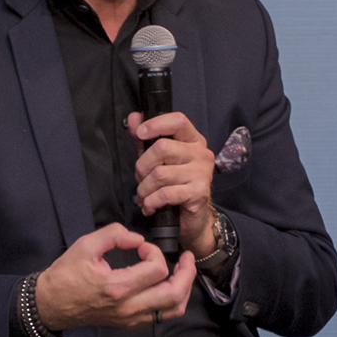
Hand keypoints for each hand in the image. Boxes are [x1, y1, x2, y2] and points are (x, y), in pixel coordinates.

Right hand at [32, 223, 196, 331]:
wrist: (51, 304)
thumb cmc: (65, 276)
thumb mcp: (86, 245)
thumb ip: (114, 234)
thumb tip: (137, 238)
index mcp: (117, 287)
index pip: (157, 269)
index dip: (155, 252)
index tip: (142, 246)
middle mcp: (128, 307)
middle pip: (175, 294)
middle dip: (187, 273)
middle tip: (186, 258)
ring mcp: (131, 318)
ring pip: (173, 310)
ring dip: (184, 289)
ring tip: (182, 272)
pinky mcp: (130, 323)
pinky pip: (161, 315)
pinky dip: (172, 300)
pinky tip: (167, 285)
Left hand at [127, 110, 216, 256]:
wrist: (193, 218)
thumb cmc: (175, 185)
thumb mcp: (158, 159)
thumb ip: (145, 139)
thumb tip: (134, 117)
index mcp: (193, 140)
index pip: (178, 121)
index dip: (156, 124)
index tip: (140, 133)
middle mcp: (201, 154)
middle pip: (162, 148)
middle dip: (142, 166)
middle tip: (140, 178)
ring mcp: (202, 173)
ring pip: (160, 174)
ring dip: (144, 188)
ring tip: (144, 195)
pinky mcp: (199, 193)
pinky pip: (165, 193)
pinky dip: (151, 202)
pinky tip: (150, 206)